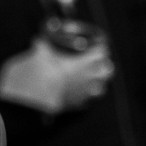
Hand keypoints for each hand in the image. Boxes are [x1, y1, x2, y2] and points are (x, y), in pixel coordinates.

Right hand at [0, 36, 114, 113]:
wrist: (38, 96)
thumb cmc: (43, 72)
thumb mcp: (41, 51)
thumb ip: (44, 44)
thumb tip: (41, 41)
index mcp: (87, 62)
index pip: (102, 52)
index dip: (99, 47)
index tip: (96, 46)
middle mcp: (91, 78)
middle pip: (107, 70)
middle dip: (102, 65)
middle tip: (94, 61)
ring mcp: (87, 93)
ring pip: (101, 87)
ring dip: (96, 81)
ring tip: (88, 78)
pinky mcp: (79, 104)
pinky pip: (87, 99)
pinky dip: (84, 94)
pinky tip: (77, 91)